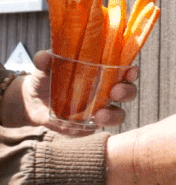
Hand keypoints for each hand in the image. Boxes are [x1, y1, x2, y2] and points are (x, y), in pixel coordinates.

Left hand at [3, 50, 138, 133]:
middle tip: (115, 92)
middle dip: (127, 92)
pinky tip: (78, 126)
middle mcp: (107, 90)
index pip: (126, 70)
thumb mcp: (45, 67)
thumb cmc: (46, 77)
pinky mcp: (87, 126)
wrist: (32, 101)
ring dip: (113, 115)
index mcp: (104, 71)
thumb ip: (45, 61)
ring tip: (100, 116)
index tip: (130, 71)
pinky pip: (93, 130)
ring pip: (118, 114)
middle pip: (129, 92)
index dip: (132, 71)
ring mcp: (99, 109)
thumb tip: (43, 56)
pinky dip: (87, 130)